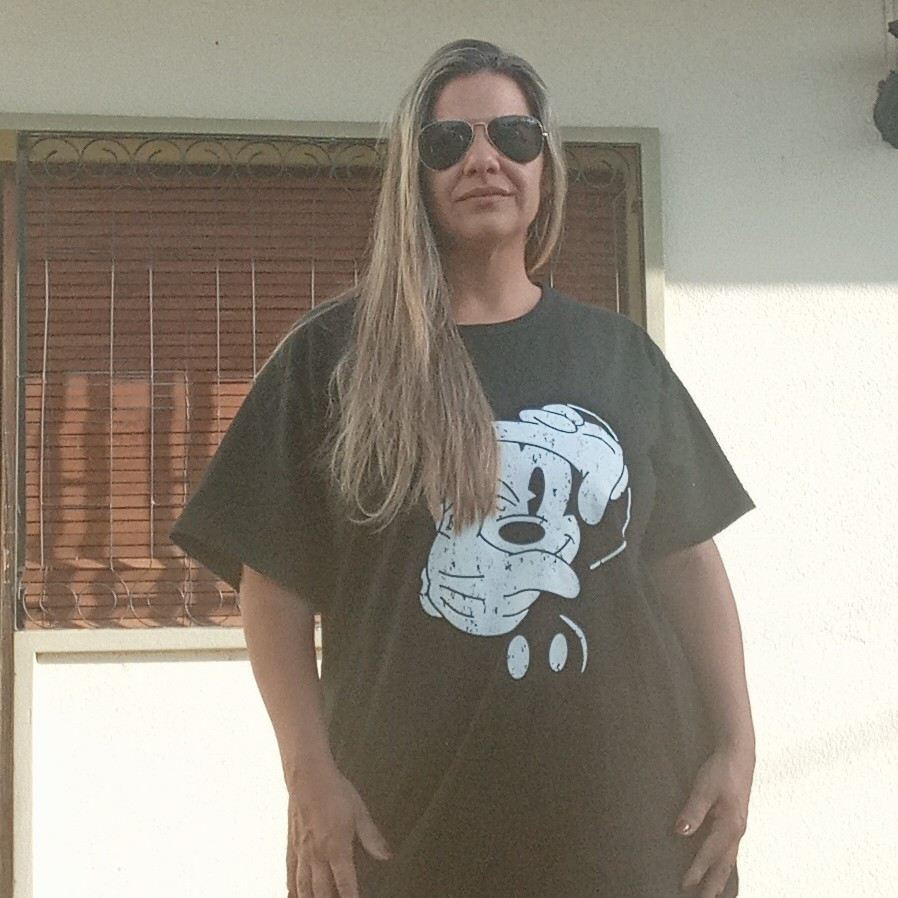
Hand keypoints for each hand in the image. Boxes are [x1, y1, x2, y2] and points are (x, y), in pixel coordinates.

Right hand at [290, 767, 391, 897]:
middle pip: (322, 892)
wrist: (308, 777)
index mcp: (337, 848)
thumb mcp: (359, 812)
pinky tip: (293, 895)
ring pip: (304, 888)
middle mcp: (318, 855)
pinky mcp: (292, 846)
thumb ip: (372, 837)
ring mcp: (302, 852)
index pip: (346, 884)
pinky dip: (292, 889)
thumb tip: (386, 855)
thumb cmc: (334, 790)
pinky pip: (290, 874)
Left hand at [675, 746, 753, 897]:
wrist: (739, 754)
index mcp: (730, 825)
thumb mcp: (704, 788)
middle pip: (723, 864)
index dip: (697, 870)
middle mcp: (737, 831)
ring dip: (720, 877)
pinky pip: (730, 850)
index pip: (709, 854)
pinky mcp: (735, 822)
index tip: (685, 884)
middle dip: (713, 884)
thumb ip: (693, 811)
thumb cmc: (721, 769)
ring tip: (713, 893)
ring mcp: (738, 827)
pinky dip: (725, 864)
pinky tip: (720, 868)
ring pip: (728, 859)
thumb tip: (681, 832)